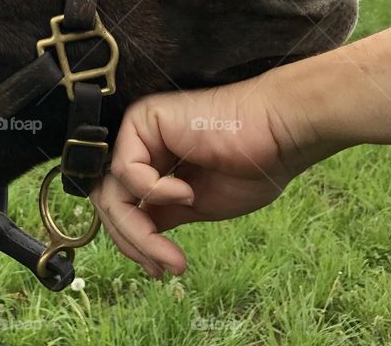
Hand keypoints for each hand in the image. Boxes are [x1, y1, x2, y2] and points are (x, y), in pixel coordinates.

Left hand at [91, 70, 319, 275]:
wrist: (280, 135)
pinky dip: (153, 190)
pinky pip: (127, 168)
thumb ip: (160, 214)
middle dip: (132, 242)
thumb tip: (134, 236)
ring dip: (139, 232)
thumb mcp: (198, 205)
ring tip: (171, 254)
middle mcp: (143, 146)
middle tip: (162, 268)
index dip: (133, 242)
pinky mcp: (142, 119)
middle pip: (111, 201)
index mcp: (156, 164)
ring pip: (113, 191)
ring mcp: (140, 132)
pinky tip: (187, 192)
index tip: (159, 271)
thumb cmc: (252, 167)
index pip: (124, 206)